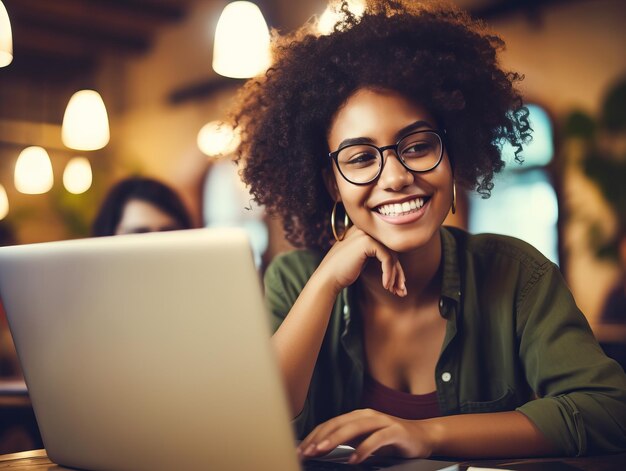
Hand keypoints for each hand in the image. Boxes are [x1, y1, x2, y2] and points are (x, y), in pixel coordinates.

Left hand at [297, 409, 433, 463]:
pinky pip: (376, 439)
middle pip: (339, 424)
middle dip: (320, 438)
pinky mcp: (395, 431)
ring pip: (354, 428)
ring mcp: (381, 421)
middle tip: (307, 451)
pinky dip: (364, 449)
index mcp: (357, 416)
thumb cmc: (391, 439)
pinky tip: (354, 459)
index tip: (302, 449)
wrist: (422, 436)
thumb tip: (322, 450)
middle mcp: (367, 415)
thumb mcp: (365, 440)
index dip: (314, 436)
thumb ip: (348, 442)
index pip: (331, 424)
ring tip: (323, 450)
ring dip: (336, 439)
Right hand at [315, 226, 406, 296]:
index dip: (395, 266)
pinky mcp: (367, 242)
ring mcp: (365, 234)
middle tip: (401, 290)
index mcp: (363, 231)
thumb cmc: (342, 272)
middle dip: (398, 272)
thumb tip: (399, 264)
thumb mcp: (361, 259)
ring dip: (396, 276)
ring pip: (392, 255)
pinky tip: (386, 286)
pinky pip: (387, 258)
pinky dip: (389, 274)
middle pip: (392, 250)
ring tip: (396, 291)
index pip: (387, 246)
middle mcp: (365, 229)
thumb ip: (376, 254)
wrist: (327, 278)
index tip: (398, 284)